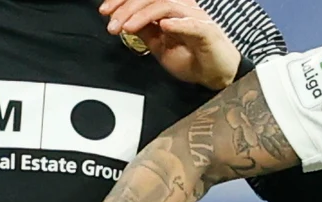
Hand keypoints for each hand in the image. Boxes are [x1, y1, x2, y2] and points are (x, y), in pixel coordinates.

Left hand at [101, 0, 239, 90]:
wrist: (217, 74)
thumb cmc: (193, 58)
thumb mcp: (159, 46)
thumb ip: (145, 33)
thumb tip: (124, 24)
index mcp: (169, 8)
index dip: (122, 0)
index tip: (105, 12)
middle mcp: (181, 7)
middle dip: (126, 7)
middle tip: (112, 23)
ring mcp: (194, 17)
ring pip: (165, 5)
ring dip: (142, 15)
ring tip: (128, 28)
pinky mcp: (206, 31)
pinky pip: (191, 23)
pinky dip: (177, 23)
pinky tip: (164, 26)